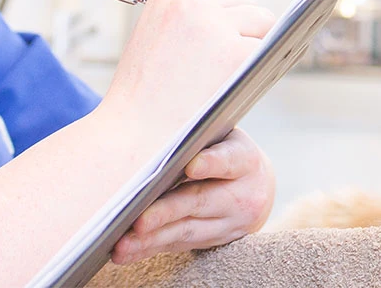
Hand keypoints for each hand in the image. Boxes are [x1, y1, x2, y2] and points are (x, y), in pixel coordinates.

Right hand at [100, 0, 274, 150]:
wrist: (134, 140)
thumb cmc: (148, 94)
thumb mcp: (159, 32)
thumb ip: (196, 11)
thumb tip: (250, 6)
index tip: (229, 15)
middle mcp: (193, 1)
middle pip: (251, 0)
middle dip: (243, 29)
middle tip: (214, 66)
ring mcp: (216, 26)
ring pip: (265, 22)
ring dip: (253, 48)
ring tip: (220, 77)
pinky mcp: (236, 55)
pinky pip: (270, 50)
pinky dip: (260, 69)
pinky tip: (233, 86)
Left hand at [111, 130, 274, 262]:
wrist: (258, 187)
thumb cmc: (227, 152)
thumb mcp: (224, 137)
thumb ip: (198, 137)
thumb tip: (153, 130)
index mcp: (245, 160)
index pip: (229, 160)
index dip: (211, 163)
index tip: (191, 166)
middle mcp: (243, 195)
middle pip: (200, 201)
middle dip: (167, 212)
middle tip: (140, 220)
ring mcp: (229, 223)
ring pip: (186, 231)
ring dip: (152, 238)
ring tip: (123, 243)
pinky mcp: (212, 242)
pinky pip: (177, 246)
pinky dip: (148, 249)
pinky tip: (125, 251)